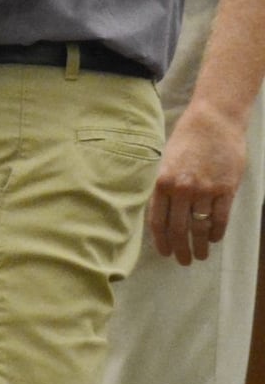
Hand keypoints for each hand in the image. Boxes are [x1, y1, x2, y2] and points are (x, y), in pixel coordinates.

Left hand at [147, 98, 249, 264]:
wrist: (213, 122)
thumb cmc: (186, 139)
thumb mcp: (166, 161)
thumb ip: (163, 187)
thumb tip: (161, 212)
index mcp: (162, 182)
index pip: (158, 220)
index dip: (161, 240)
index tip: (164, 252)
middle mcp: (181, 189)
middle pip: (179, 229)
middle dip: (180, 249)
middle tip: (183, 261)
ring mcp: (205, 190)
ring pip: (200, 227)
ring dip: (200, 246)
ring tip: (200, 256)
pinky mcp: (226, 189)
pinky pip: (220, 218)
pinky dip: (216, 232)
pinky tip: (213, 239)